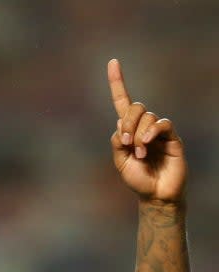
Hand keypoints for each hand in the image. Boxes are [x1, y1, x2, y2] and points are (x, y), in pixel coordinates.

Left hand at [108, 59, 186, 204]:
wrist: (155, 195)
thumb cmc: (138, 179)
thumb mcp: (119, 161)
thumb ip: (117, 141)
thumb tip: (120, 123)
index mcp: (128, 130)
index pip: (122, 102)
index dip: (117, 82)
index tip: (113, 62)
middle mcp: (143, 126)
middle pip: (134, 107)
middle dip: (127, 123)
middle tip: (125, 143)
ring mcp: (158, 131)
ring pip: (146, 117)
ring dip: (138, 135)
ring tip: (139, 154)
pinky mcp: (172, 137)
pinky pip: (161, 123)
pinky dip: (150, 132)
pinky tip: (146, 145)